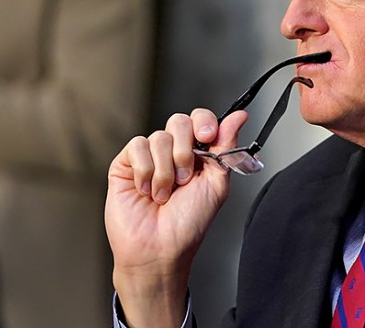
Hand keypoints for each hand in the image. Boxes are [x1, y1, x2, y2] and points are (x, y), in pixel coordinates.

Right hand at [104, 108, 246, 326]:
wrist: (160, 248)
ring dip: (166, 170)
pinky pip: (137, 146)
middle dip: (185, 150)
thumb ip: (226, 147)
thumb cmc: (189, 223)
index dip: (204, 122)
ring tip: (165, 194)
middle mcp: (172, 151)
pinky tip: (146, 190)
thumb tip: (239, 116)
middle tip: (185, 177)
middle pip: (179, 121)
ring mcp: (148, 157)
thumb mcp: (217, 183)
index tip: (208, 136)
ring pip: (159, 137)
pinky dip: (146, 170)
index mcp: (198, 154)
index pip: (200, 119)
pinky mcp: (125, 164)